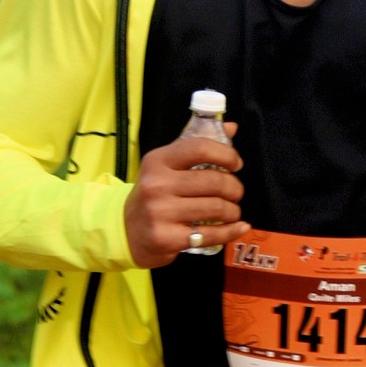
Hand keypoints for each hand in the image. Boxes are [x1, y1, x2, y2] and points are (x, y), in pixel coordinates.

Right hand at [123, 125, 246, 268]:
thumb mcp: (167, 166)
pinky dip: (231, 231)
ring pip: (216, 208)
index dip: (226, 155)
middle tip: (235, 193)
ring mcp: (161, 213)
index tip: (236, 164)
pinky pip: (211, 234)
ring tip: (232, 211)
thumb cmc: (154, 194)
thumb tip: (231, 128)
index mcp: (158, 160)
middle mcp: (157, 185)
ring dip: (233, 210)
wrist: (126, 230)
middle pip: (214, 181)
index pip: (200, 148)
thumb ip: (197, 147)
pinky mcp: (167, 238)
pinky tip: (239, 227)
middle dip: (235, 188)